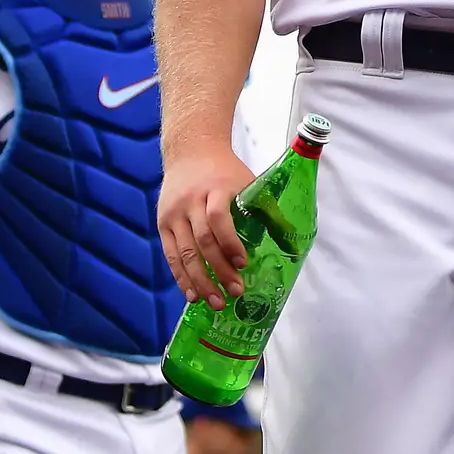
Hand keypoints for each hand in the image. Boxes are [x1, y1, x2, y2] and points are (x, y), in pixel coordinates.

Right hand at [157, 144, 255, 309]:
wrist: (190, 151)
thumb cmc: (224, 171)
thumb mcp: (247, 181)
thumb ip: (265, 209)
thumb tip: (291, 241)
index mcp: (216, 188)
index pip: (219, 217)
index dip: (230, 243)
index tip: (243, 263)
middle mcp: (191, 201)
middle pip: (203, 240)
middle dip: (219, 270)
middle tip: (235, 293)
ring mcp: (174, 213)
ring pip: (184, 252)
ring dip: (200, 281)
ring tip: (215, 302)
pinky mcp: (162, 223)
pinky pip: (170, 254)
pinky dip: (181, 276)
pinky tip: (192, 294)